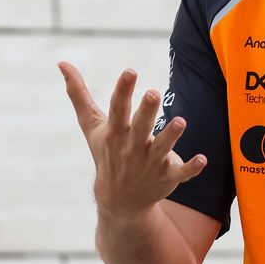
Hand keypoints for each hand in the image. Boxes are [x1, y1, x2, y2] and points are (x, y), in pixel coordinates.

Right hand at [58, 60, 206, 218]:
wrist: (119, 200)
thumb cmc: (107, 153)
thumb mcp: (91, 126)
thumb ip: (79, 94)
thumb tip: (61, 63)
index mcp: (115, 133)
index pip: (118, 109)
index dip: (123, 91)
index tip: (130, 72)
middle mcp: (132, 147)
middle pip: (140, 127)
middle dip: (146, 111)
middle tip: (153, 93)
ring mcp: (150, 163)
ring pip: (162, 148)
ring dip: (171, 136)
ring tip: (181, 122)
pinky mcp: (167, 176)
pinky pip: (181, 173)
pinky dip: (192, 168)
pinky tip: (203, 160)